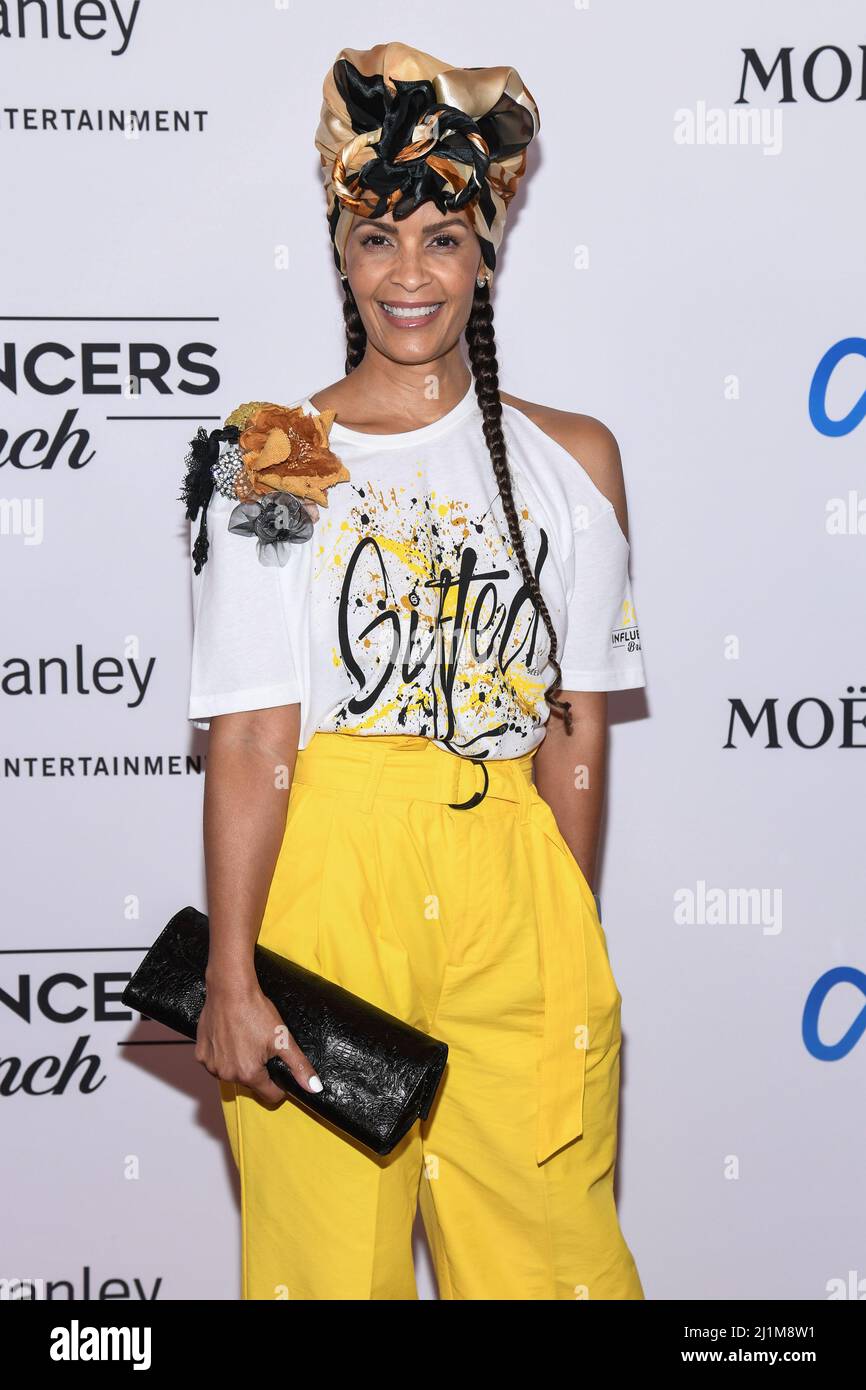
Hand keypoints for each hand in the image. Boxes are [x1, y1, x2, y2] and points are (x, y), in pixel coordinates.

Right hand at [195, 976, 321, 1105]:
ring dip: (239, 1062)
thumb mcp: (283, 1039)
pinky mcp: (200, 1053)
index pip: (270, 1095)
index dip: (279, 1085)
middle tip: (262, 1046)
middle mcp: (227, 1075)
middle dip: (259, 1070)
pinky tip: (230, 1037)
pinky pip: (216, 1062)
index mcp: (249, 1074)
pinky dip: (223, 1054)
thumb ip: (299, 1066)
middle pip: (251, 1083)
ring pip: (232, 1073)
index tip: (279, 1068)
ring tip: (245, 1039)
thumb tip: (314, 1088)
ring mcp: (211, 1065)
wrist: (230, 989)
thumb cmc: (255, 1012)